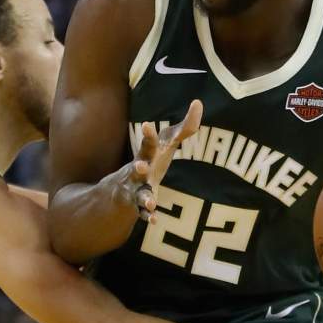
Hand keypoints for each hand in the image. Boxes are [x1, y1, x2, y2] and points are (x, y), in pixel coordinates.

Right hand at [108, 100, 202, 221]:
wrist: (124, 186)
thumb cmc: (153, 159)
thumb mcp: (168, 142)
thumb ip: (186, 126)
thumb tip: (198, 103)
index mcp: (147, 154)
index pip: (147, 143)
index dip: (148, 135)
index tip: (148, 125)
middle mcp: (139, 170)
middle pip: (137, 168)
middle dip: (138, 167)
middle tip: (140, 166)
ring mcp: (136, 188)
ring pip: (139, 193)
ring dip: (144, 197)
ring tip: (151, 202)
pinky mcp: (138, 204)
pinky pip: (142, 212)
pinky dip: (148, 216)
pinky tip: (155, 220)